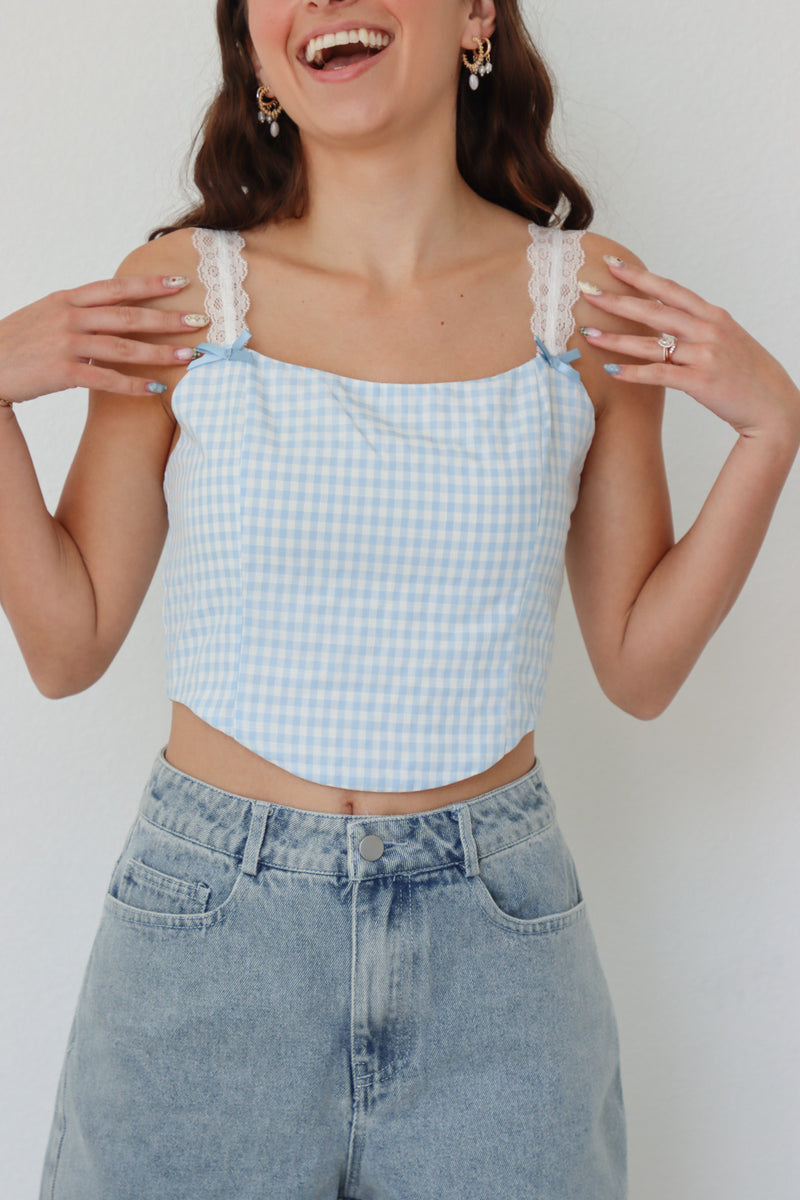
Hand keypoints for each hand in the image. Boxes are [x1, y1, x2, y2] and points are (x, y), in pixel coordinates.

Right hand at [0, 274, 205, 406]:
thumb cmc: (19, 343)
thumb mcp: (46, 316)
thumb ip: (79, 311)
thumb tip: (112, 311)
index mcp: (67, 299)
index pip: (115, 288)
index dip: (149, 285)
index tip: (180, 283)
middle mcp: (69, 316)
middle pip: (127, 315)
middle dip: (167, 318)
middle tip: (200, 320)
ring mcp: (66, 343)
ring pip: (122, 346)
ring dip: (159, 352)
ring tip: (189, 355)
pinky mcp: (62, 371)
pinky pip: (106, 378)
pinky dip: (134, 384)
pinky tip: (157, 389)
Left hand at [579, 257, 799, 448]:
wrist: (774, 406)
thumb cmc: (747, 375)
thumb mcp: (727, 340)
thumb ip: (699, 327)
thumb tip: (668, 320)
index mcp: (713, 316)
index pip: (669, 289)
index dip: (639, 276)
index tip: (612, 264)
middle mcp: (708, 330)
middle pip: (654, 310)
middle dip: (617, 300)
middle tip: (586, 291)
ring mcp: (705, 355)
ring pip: (651, 343)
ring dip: (616, 338)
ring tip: (588, 333)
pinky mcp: (700, 382)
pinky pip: (659, 374)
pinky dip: (633, 372)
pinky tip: (611, 370)